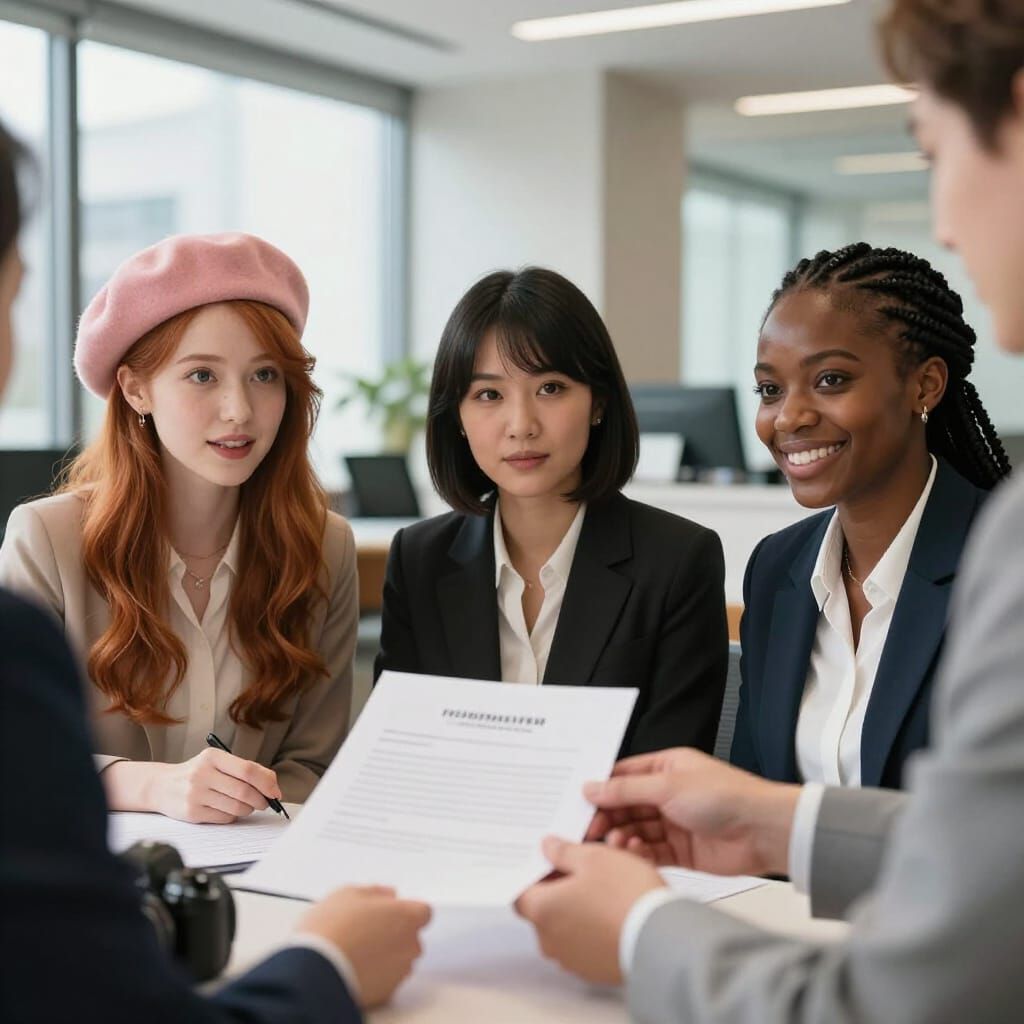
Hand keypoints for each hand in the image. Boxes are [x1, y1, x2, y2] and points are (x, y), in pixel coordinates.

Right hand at [104, 749, 281, 822]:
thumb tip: (273, 785)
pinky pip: (224, 818)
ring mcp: (196, 794)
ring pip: (236, 807)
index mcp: (213, 757)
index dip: (266, 782)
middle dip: (261, 800)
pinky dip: (233, 816)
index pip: (247, 770)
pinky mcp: (192, 812)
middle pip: (244, 791)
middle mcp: (203, 774)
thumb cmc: (198, 773)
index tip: (275, 792)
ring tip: (246, 805)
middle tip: (265, 802)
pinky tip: (227, 810)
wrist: (162, 786)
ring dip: (247, 809)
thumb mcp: (217, 763)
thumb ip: (244, 770)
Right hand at [298, 886, 431, 1007]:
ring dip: (386, 954)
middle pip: (411, 936)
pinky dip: (376, 973)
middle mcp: (410, 945)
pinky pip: (387, 979)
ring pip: (399, 959)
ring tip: (356, 949)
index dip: (404, 910)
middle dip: (394, 932)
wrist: (316, 969)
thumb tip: (387, 895)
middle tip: (366, 929)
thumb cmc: (332, 928)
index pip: (422, 911)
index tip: (388, 911)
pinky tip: (354, 966)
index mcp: (406, 916)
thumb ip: (375, 892)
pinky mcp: (386, 993)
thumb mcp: (348, 894)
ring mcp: (399, 971)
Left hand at [515, 836, 664, 984]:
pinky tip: (615, 908)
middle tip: (583, 867)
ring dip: (579, 905)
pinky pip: (585, 942)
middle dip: (560, 886)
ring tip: (605, 884)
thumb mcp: (593, 857)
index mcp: (542, 910)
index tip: (549, 859)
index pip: (520, 891)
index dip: (534, 872)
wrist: (661, 938)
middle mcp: (550, 940)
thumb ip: (564, 851)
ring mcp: (572, 959)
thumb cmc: (625, 896)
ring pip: (566, 924)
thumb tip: (548, 848)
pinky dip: (594, 925)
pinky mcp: (594, 970)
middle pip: (544, 907)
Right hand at [584, 748, 799, 877]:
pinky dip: (637, 853)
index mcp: (666, 767)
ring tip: (615, 843)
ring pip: (636, 830)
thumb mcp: (668, 785)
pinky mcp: (681, 851)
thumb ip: (626, 789)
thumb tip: (592, 787)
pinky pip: (650, 852)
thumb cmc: (725, 796)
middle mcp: (668, 793)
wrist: (763, 831)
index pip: (623, 776)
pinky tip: (631, 853)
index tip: (579, 803)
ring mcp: (674, 823)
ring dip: (621, 836)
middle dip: (607, 817)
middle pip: (626, 805)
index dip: (601, 790)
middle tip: (590, 830)